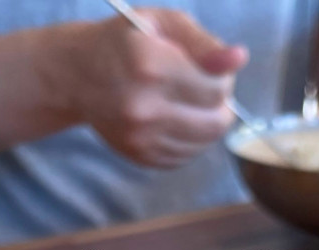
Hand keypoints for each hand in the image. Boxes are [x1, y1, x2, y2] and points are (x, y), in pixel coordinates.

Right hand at [64, 9, 247, 168]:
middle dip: (220, 105)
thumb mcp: (163, 24)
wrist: (79, 75)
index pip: (217, 89)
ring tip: (187, 101)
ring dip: (206, 123)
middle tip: (204, 88)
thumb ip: (204, 42)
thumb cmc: (126, 43)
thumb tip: (239, 58)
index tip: (210, 70)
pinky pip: (186, 156)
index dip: (223, 78)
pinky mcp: (140, 156)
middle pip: (216, 122)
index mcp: (150, 67)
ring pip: (204, 143)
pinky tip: (174, 118)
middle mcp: (143, 107)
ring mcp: (140, 138)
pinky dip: (189, 139)